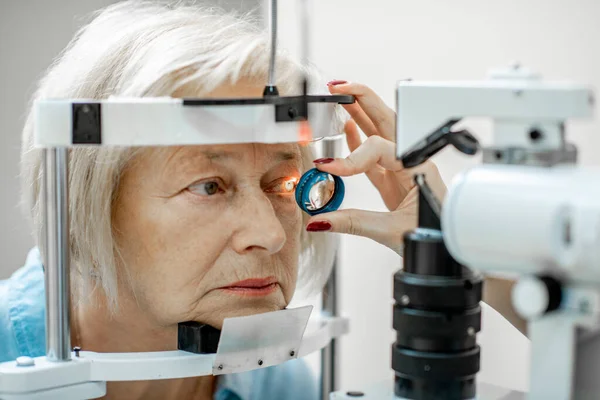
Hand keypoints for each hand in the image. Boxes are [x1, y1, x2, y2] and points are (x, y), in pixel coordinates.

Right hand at [305, 81, 446, 254]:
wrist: (448, 250)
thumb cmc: (434, 238)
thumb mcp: (391, 231)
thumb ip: (352, 223)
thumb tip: (320, 221)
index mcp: (417, 168)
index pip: (379, 148)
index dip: (350, 157)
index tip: (326, 168)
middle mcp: (411, 162)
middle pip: (385, 120)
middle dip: (362, 99)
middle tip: (338, 87)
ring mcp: (402, 170)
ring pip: (379, 134)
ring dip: (359, 114)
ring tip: (339, 98)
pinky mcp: (394, 182)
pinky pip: (375, 155)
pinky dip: (360, 141)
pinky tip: (348, 129)